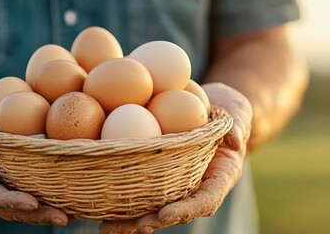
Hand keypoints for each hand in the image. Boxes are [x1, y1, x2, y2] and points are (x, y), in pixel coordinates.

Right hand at [0, 87, 72, 224]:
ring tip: (75, 215)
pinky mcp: (14, 180)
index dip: (6, 201)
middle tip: (62, 217)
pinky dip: (52, 197)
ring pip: (22, 206)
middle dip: (35, 215)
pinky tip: (76, 199)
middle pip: (6, 208)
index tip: (30, 203)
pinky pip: (32, 191)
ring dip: (47, 213)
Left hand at [100, 83, 252, 233]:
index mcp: (218, 178)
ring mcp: (173, 182)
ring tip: (106, 228)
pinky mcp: (154, 172)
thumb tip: (234, 140)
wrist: (212, 107)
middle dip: (153, 221)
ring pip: (150, 205)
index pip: (205, 200)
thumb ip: (236, 125)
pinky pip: (135, 185)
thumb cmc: (229, 110)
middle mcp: (194, 186)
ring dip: (128, 219)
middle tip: (136, 227)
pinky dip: (115, 195)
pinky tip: (92, 201)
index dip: (186, 210)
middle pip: (173, 210)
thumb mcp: (238, 112)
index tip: (166, 215)